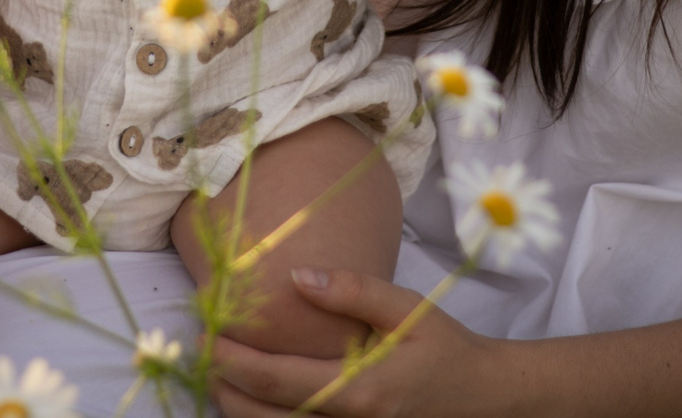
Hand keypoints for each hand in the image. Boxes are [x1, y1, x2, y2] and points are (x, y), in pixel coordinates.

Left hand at [212, 266, 502, 417]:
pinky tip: (253, 395)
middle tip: (200, 351)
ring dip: (237, 408)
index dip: (233, 361)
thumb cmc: (444, 347)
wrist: (481, 397)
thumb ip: (354, 291)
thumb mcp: (408, 309)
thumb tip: (296, 276)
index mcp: (360, 390)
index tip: (205, 334)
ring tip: (217, 372)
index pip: (277, 381)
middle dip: (222, 387)